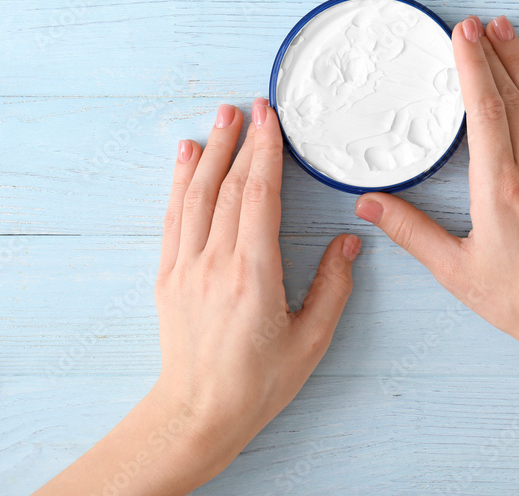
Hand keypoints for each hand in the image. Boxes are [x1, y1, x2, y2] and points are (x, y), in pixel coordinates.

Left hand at [154, 99, 360, 481]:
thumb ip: (333, 286)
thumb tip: (349, 240)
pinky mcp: (169, 276)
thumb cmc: (258, 383)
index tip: (271, 119)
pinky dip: (179, 183)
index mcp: (254, 274)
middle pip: (228, 187)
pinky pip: (173, 218)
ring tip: (220, 118)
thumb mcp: (311, 340)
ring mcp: (186, 267)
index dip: (266, 152)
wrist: (198, 414)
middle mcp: (216, 263)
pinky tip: (186, 159)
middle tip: (250, 105)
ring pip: (197, 195)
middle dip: (241, 141)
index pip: (259, 196)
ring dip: (210, 152)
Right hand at [355, 15, 518, 366]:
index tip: (463, 36)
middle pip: (514, 97)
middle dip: (494, 55)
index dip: (473, 68)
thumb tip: (367, 204)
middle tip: (478, 22)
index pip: (486, 112)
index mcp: (500, 190)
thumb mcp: (455, 270)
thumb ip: (410, 231)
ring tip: (508, 30)